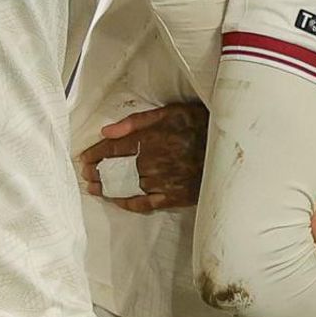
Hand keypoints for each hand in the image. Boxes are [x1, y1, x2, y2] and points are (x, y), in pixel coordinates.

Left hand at [74, 102, 209, 211]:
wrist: (232, 148)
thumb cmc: (201, 124)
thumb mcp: (172, 112)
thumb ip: (138, 121)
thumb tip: (106, 131)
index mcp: (150, 140)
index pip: (113, 149)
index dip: (95, 154)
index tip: (83, 157)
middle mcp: (152, 163)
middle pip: (115, 170)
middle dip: (97, 172)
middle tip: (85, 175)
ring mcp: (162, 183)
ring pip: (126, 188)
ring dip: (107, 188)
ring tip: (94, 188)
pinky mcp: (174, 197)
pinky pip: (145, 204)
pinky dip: (128, 204)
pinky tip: (118, 201)